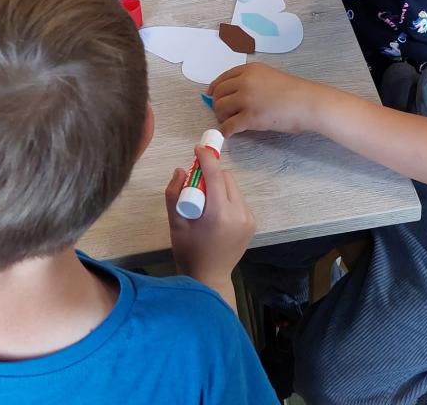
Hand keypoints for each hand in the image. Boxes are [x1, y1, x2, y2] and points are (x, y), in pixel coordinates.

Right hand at [165, 144, 255, 289]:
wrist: (209, 278)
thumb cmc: (189, 252)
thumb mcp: (175, 224)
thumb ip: (174, 194)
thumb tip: (181, 170)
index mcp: (218, 215)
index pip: (215, 176)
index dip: (206, 158)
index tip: (198, 148)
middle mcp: (238, 214)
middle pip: (226, 178)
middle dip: (211, 175)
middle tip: (196, 185)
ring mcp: (248, 219)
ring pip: (233, 186)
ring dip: (219, 186)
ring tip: (206, 201)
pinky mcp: (252, 222)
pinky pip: (238, 198)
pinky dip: (227, 198)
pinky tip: (216, 212)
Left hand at [209, 61, 322, 136]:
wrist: (308, 102)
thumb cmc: (294, 91)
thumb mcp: (269, 76)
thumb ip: (252, 81)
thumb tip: (235, 94)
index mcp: (249, 70)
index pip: (222, 78)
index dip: (215, 88)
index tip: (211, 95)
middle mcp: (244, 82)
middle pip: (219, 93)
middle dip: (217, 104)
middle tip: (223, 113)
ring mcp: (246, 99)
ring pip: (220, 109)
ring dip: (221, 117)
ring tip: (228, 122)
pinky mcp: (250, 117)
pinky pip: (228, 126)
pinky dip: (226, 131)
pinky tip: (229, 134)